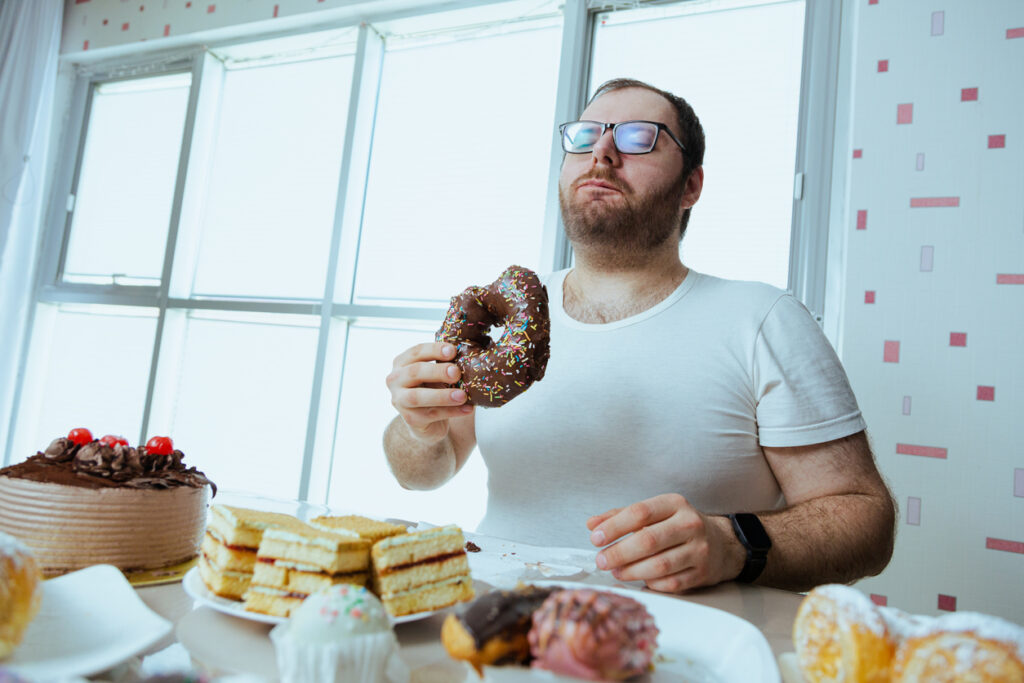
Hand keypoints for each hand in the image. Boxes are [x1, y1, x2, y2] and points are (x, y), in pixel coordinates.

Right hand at [386, 342, 472, 444]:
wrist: (428, 421)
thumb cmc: (433, 389)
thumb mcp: (436, 374)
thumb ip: (445, 365)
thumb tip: (469, 358)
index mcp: (402, 363)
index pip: (416, 352)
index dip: (434, 350)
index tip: (453, 350)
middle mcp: (395, 380)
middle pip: (415, 372)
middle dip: (437, 371)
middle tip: (456, 373)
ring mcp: (399, 400)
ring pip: (418, 397)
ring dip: (442, 396)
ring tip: (462, 396)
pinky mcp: (410, 418)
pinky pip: (431, 414)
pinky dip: (451, 411)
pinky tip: (467, 409)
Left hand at [586, 493, 743, 592]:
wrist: (722, 543)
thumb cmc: (679, 526)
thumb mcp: (654, 513)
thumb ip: (621, 516)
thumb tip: (592, 524)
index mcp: (675, 504)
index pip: (640, 513)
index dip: (614, 526)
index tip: (596, 537)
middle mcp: (689, 525)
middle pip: (648, 540)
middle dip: (619, 553)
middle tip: (602, 560)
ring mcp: (699, 549)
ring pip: (659, 565)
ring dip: (631, 571)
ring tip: (616, 571)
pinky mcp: (702, 573)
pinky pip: (671, 583)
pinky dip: (651, 584)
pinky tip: (640, 579)